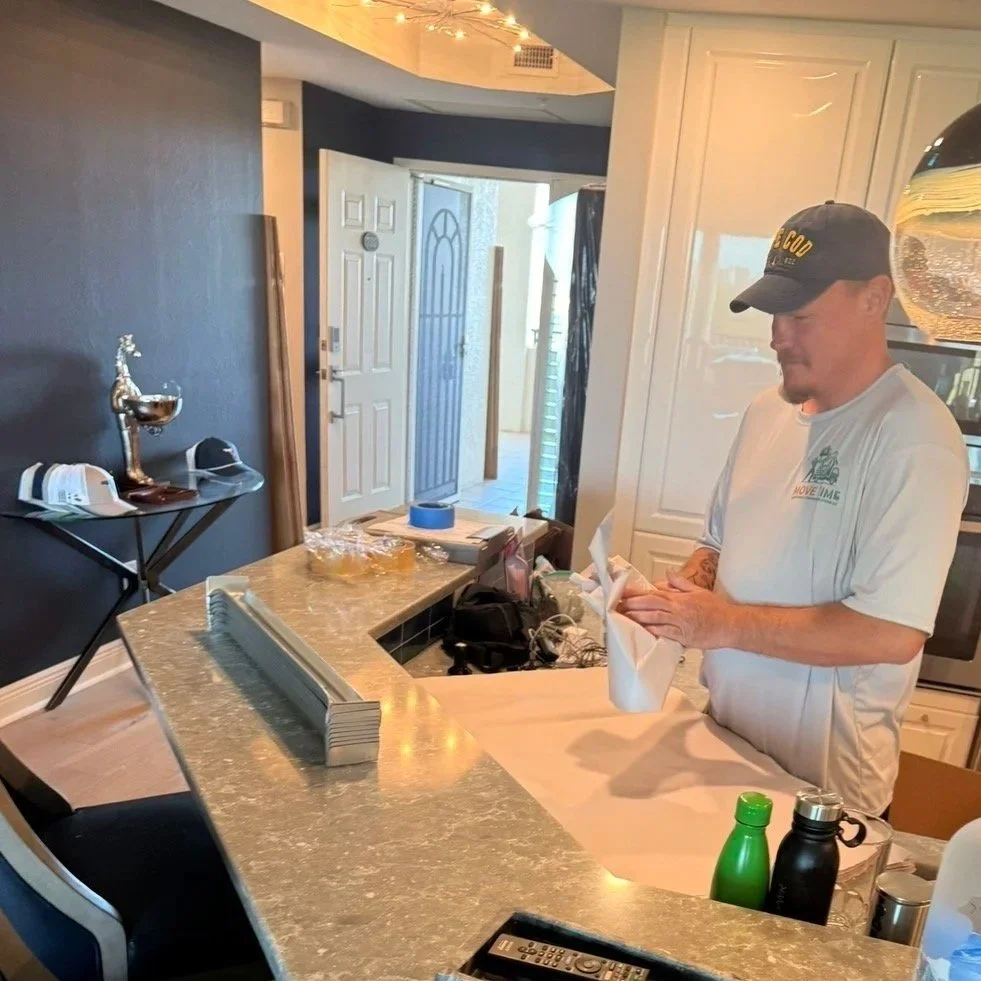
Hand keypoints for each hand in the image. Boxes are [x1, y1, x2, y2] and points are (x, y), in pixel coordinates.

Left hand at [620, 573, 736, 649]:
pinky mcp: (684, 637)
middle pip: (650, 605)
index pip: (653, 593)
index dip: (636, 593)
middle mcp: (678, 609)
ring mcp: (680, 624)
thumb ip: (680, 583)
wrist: (731, 625)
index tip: (623, 593)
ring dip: (638, 618)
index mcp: (679, 598)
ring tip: (623, 618)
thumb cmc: (716, 608)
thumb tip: (666, 574)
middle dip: (632, 605)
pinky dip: (652, 632)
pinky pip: (665, 634)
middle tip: (617, 606)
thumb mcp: (698, 591)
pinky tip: (641, 632)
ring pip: (655, 619)